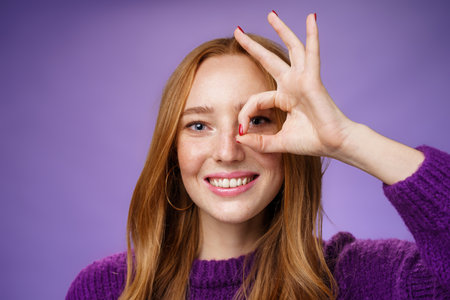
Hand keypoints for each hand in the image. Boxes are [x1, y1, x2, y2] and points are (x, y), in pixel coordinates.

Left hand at [234, 12, 355, 157]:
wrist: (334, 145)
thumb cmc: (311, 142)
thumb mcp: (278, 142)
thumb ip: (259, 142)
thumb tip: (238, 137)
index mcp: (284, 98)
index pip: (256, 98)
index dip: (245, 113)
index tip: (242, 129)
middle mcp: (292, 85)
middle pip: (269, 59)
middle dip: (253, 46)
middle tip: (238, 32)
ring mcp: (303, 80)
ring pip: (291, 49)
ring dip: (282, 30)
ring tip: (271, 15)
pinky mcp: (313, 79)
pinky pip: (312, 53)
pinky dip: (312, 35)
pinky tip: (311, 18)